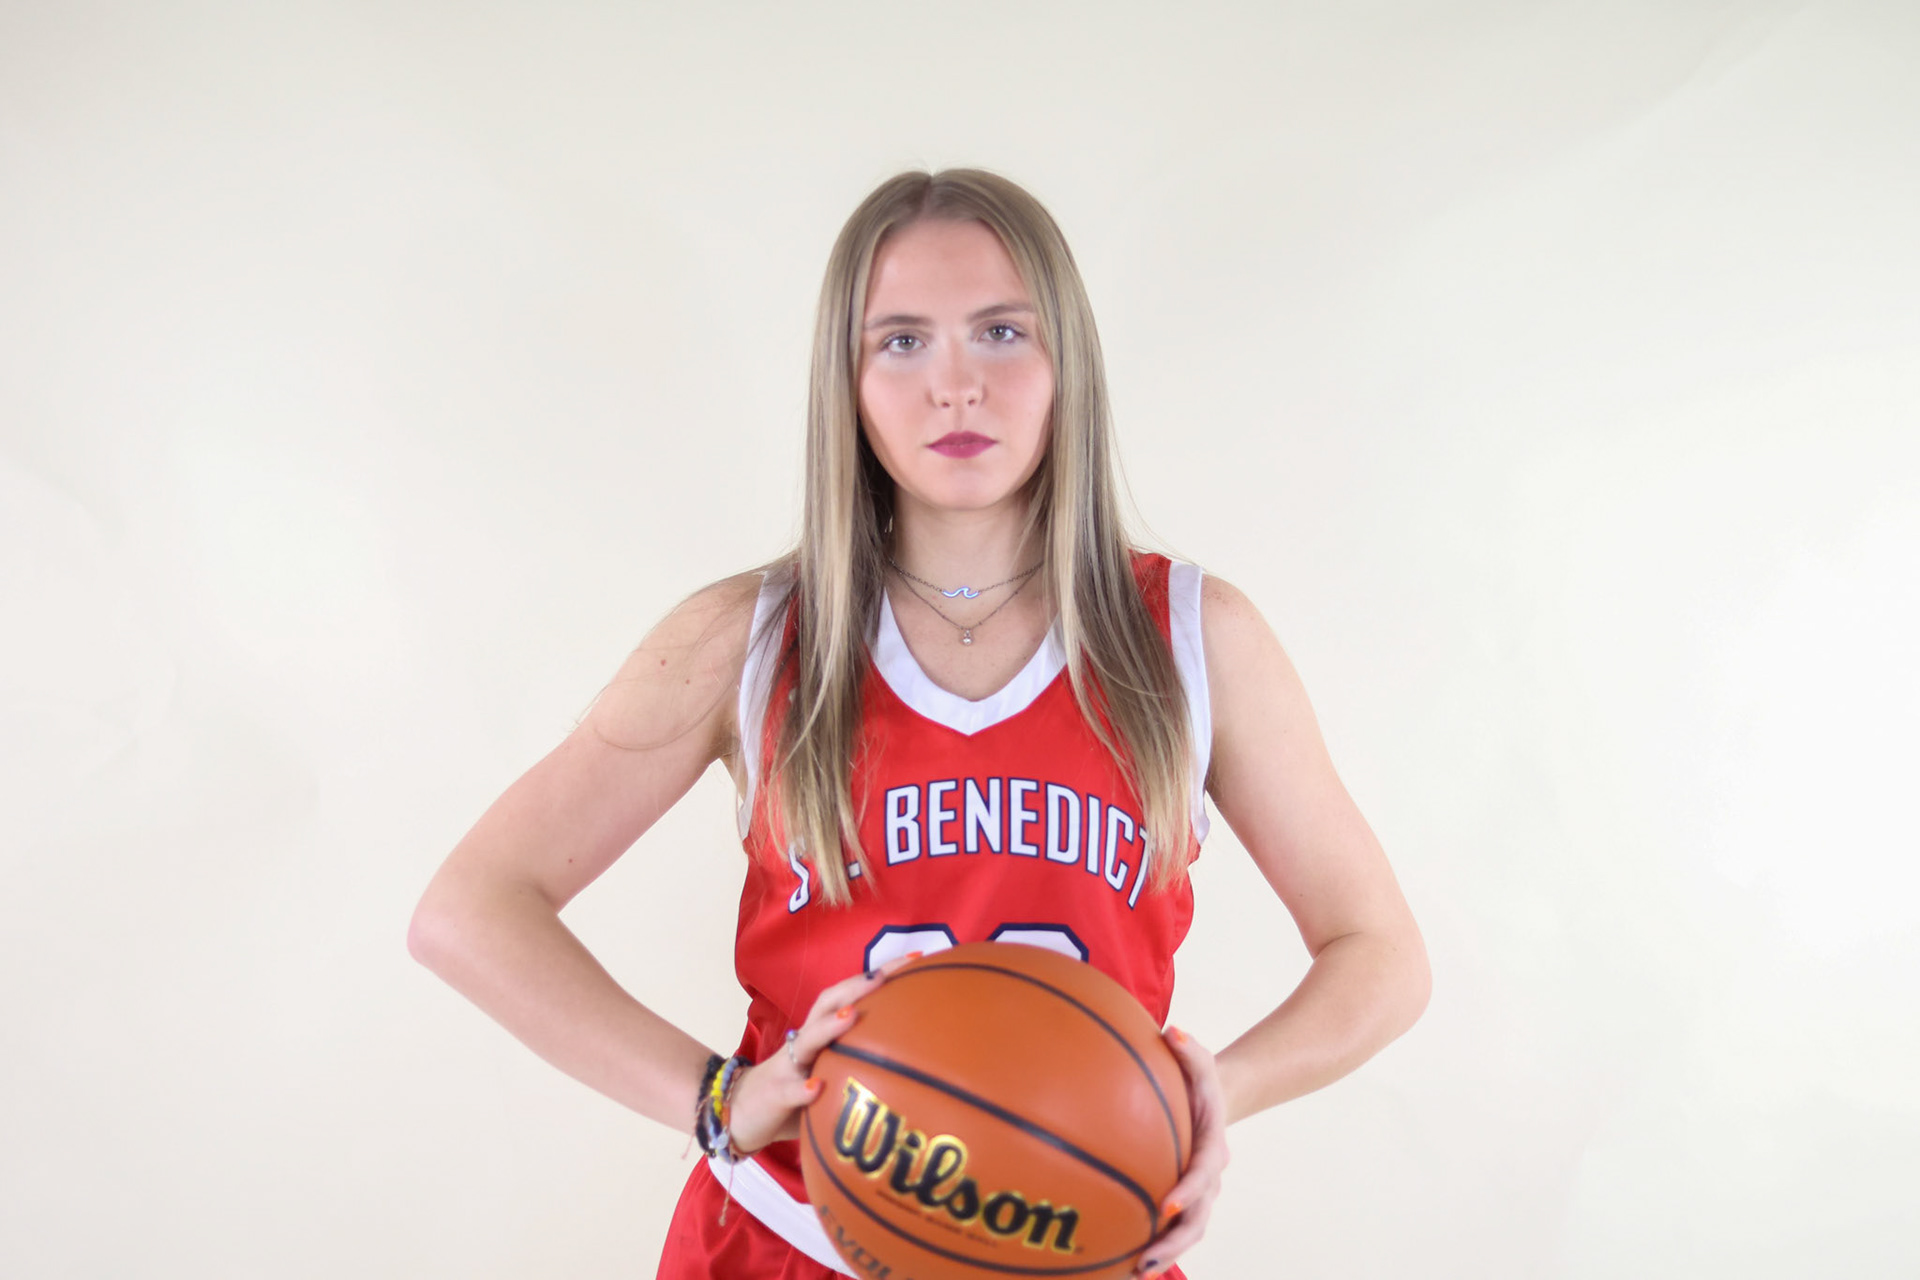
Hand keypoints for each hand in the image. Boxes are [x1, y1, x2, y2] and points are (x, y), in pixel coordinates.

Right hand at [722, 952, 920, 1155]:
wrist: (739, 1115)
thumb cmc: (796, 1093)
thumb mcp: (829, 1072)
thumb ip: (860, 1061)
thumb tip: (916, 1056)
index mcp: (821, 1033)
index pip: (850, 995)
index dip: (880, 975)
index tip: (916, 959)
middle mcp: (805, 1042)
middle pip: (827, 1003)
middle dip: (855, 987)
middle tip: (883, 975)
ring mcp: (787, 1066)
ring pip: (807, 1041)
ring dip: (828, 1028)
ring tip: (851, 1016)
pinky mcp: (774, 1095)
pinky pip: (788, 1091)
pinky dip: (801, 1089)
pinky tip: (816, 1089)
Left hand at [1136, 1027, 1229, 1276]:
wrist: (1213, 1101)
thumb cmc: (1198, 1079)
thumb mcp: (1199, 1059)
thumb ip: (1189, 1048)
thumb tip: (1173, 1032)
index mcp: (1212, 1146)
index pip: (1204, 1173)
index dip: (1188, 1192)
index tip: (1167, 1206)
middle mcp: (1208, 1177)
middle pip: (1199, 1218)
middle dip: (1175, 1242)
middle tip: (1146, 1259)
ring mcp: (1197, 1194)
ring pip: (1188, 1232)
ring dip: (1165, 1255)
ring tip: (1135, 1273)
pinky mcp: (1182, 1201)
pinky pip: (1170, 1230)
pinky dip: (1153, 1247)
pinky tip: (1123, 1264)